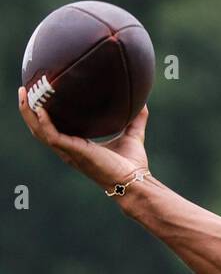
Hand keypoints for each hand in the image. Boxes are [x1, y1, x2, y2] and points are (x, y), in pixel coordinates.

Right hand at [18, 87, 149, 191]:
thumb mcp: (132, 136)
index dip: (43, 116)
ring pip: (40, 132)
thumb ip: (136, 120)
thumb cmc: (132, 166)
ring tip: (24, 94)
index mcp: (78, 147)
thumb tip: (143, 103)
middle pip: (40, 130)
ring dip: (29, 113)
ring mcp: (70, 152)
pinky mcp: (74, 153)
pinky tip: (40, 108)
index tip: (38, 98)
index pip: (54, 130)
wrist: (135, 182)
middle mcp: (70, 150)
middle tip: (23, 91)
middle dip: (29, 111)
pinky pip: (52, 136)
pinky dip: (44, 122)